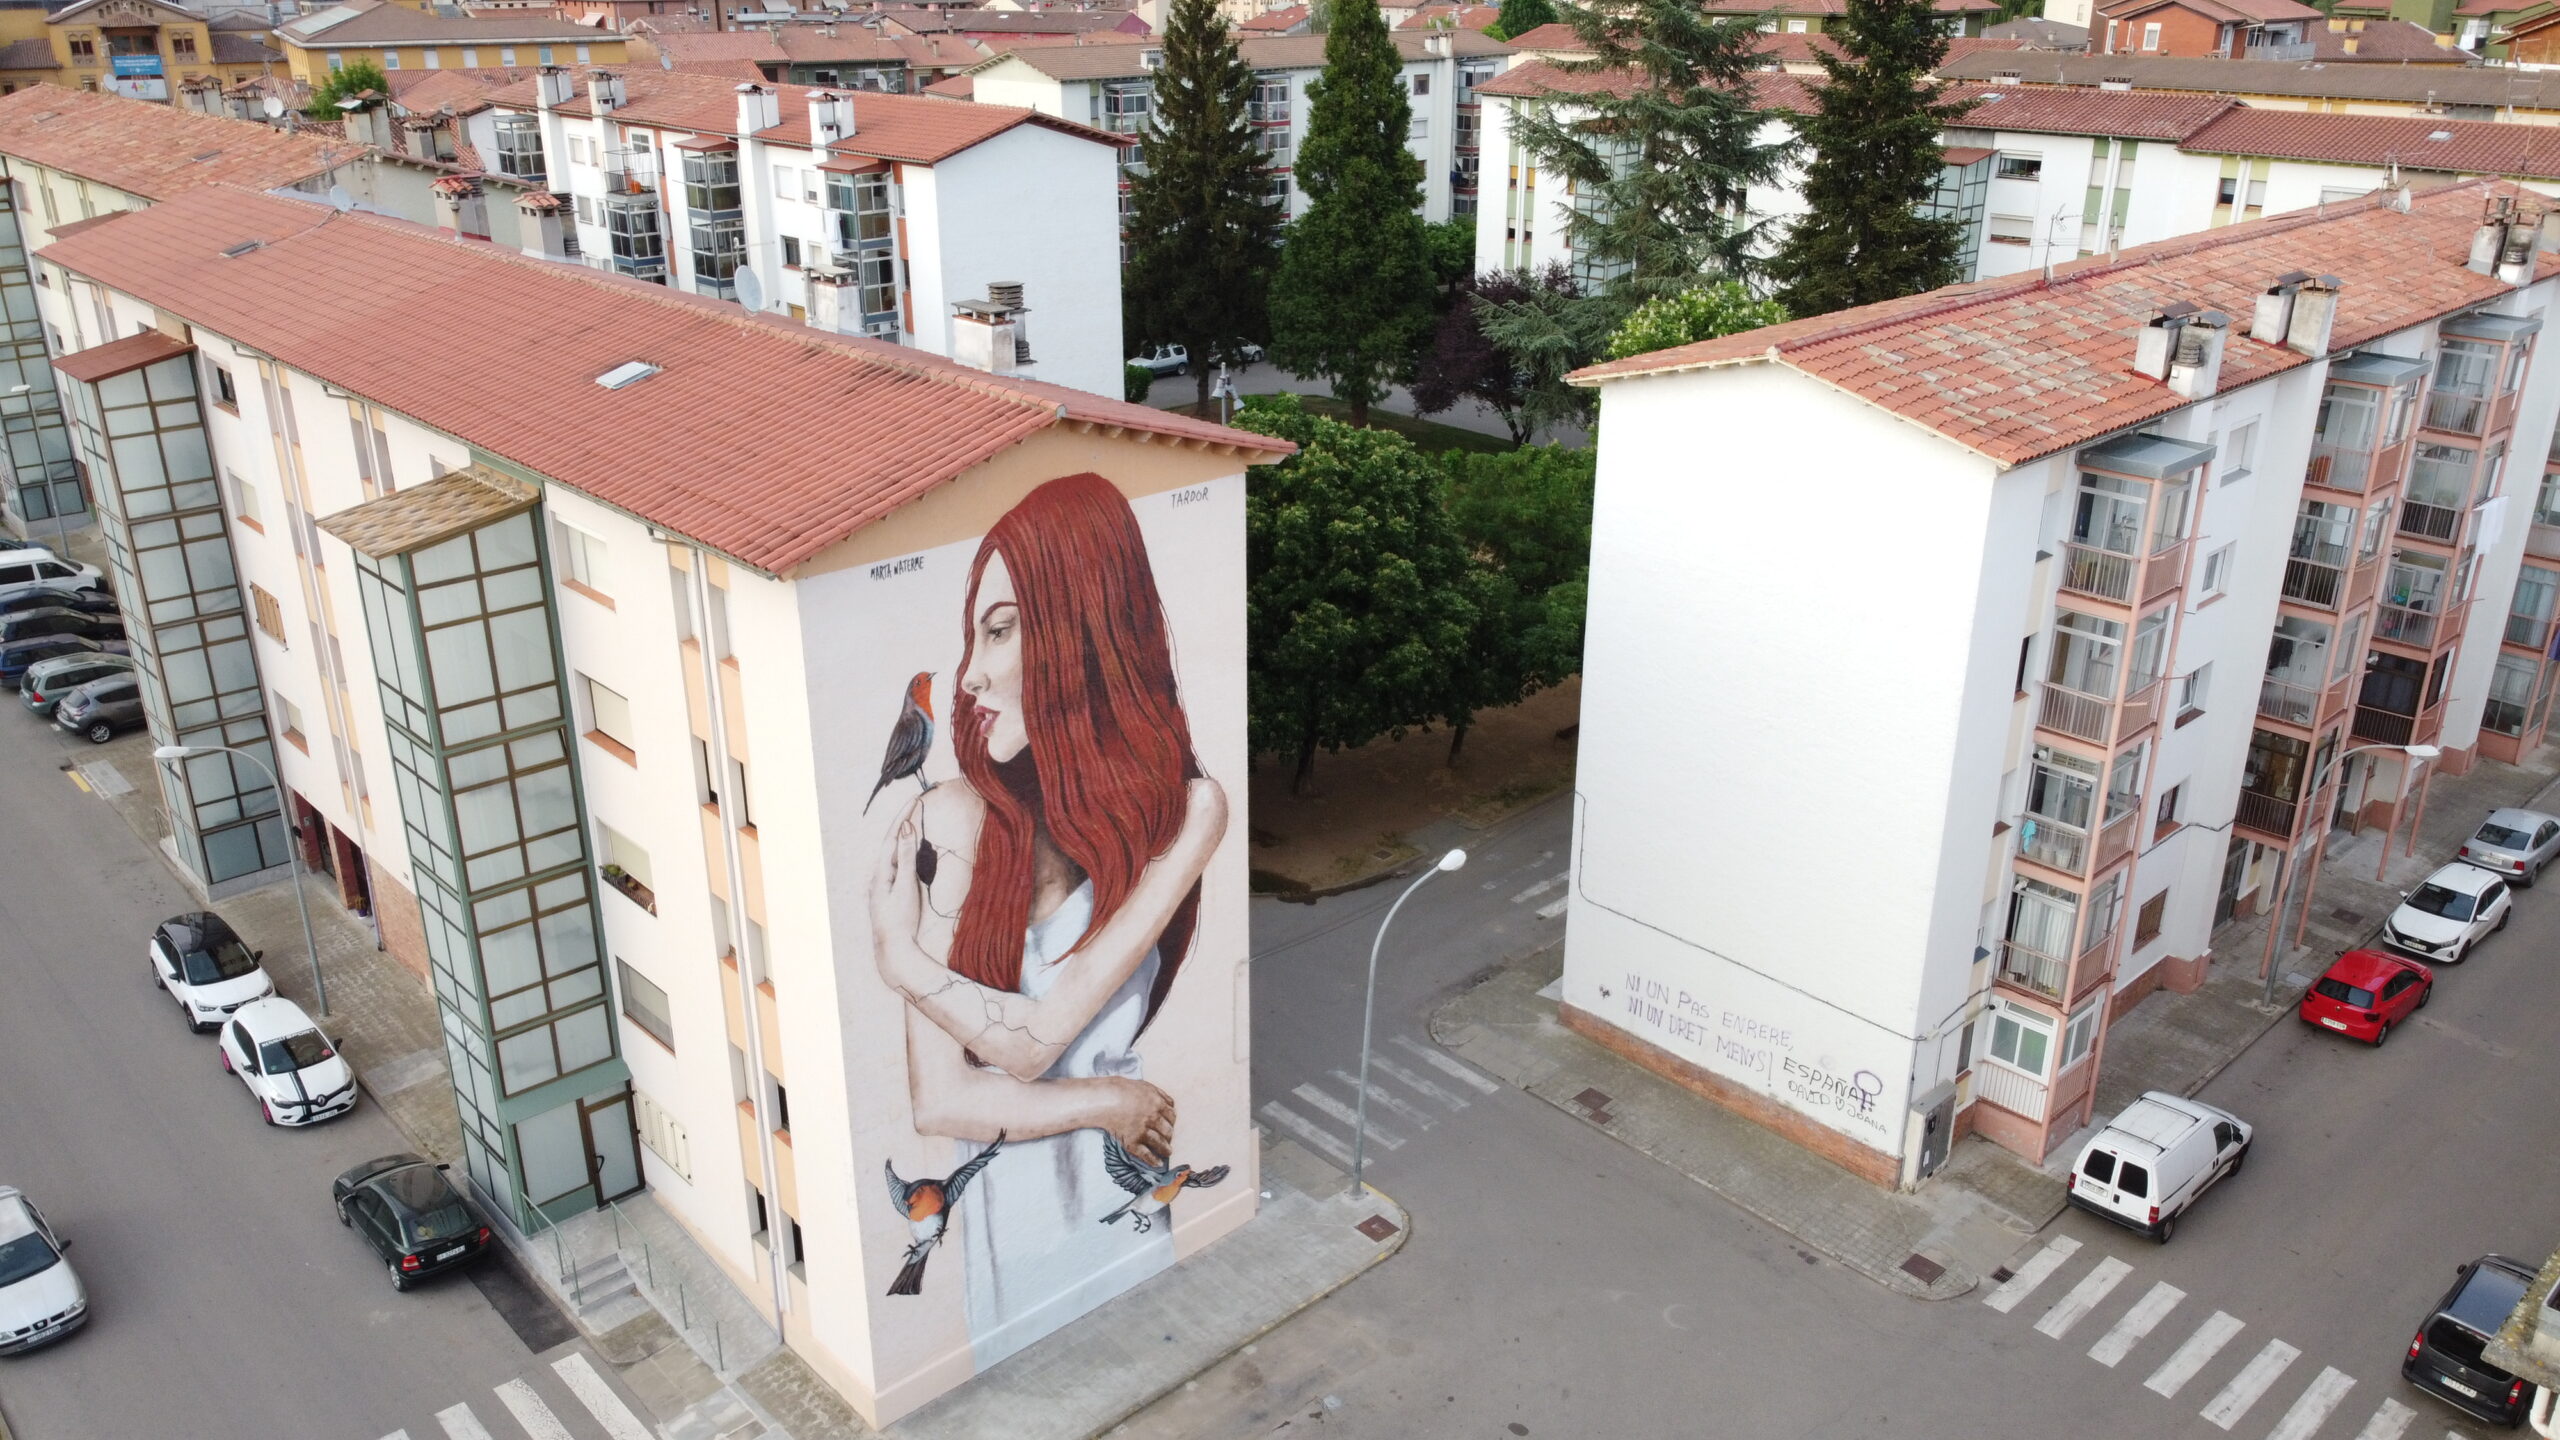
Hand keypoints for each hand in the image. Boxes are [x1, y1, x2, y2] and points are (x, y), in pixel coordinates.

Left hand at [870, 813, 927, 994]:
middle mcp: (879, 875)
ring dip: (904, 834)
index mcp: (881, 871)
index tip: (914, 799)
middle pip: (892, 841)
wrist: (894, 949)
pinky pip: (897, 863)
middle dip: (903, 821)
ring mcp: (883, 884)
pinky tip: (908, 849)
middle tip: (916, 803)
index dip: (903, 816)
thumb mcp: (906, 886)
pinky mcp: (889, 892)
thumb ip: (905, 856)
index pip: (893, 835)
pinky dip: (904, 850)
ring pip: (894, 851)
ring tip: (913, 818)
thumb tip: (905, 829)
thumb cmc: (900, 919)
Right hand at [1095, 1078, 1175, 1168]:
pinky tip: (1158, 1164)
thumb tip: (1170, 1103)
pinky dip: (1153, 1160)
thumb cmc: (1122, 1090)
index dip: (1172, 1122)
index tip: (1170, 1125)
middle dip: (1170, 1136)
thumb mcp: (1145, 1086)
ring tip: (1168, 1152)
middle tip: (1169, 1139)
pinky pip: (1145, 1154)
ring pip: (1160, 1143)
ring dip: (1166, 1149)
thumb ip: (1159, 1094)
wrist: (1104, 1098)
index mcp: (1158, 1103)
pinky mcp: (1132, 1141)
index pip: (1172, 1116)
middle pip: (1168, 1130)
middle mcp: (1153, 1118)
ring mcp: (1142, 1130)